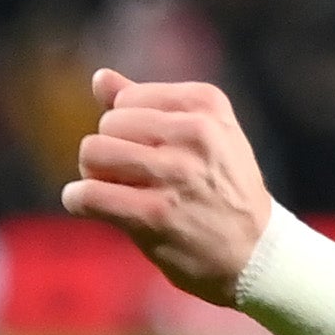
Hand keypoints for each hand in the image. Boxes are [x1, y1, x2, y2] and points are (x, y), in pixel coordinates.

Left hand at [58, 68, 271, 301]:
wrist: (257, 255)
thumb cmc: (222, 192)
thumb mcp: (205, 137)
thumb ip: (150, 105)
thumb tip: (100, 78)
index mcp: (207, 105)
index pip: (127, 100)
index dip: (127, 128)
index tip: (149, 154)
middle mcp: (195, 133)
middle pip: (107, 125)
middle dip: (109, 151)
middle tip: (132, 179)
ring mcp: (176, 174)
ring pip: (93, 153)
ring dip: (93, 175)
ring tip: (115, 191)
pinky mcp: (155, 214)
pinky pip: (89, 194)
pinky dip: (78, 200)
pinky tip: (88, 205)